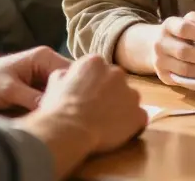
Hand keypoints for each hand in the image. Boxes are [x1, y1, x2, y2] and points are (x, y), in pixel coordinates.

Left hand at [0, 47, 69, 111]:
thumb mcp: (10, 91)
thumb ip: (32, 98)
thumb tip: (55, 110)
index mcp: (44, 57)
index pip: (72, 71)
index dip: (77, 89)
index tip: (76, 107)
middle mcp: (49, 63)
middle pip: (71, 81)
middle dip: (71, 97)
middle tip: (71, 115)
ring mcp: (45, 75)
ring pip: (64, 90)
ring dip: (62, 103)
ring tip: (63, 117)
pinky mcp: (40, 87)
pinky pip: (53, 96)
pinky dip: (54, 105)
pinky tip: (54, 117)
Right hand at [31, 55, 146, 154]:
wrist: (69, 129)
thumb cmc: (58, 107)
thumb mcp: (55, 81)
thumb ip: (67, 74)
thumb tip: (68, 75)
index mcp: (95, 62)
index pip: (100, 70)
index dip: (93, 84)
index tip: (87, 96)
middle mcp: (117, 73)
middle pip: (117, 82)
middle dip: (109, 94)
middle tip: (96, 110)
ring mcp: (131, 93)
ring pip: (129, 99)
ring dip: (121, 108)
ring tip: (105, 123)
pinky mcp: (139, 114)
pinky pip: (138, 118)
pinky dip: (131, 125)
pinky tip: (116, 132)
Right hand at [146, 12, 194, 84]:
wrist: (157, 46)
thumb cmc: (180, 33)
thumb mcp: (187, 21)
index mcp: (168, 26)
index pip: (183, 28)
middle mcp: (160, 43)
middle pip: (183, 52)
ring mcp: (159, 61)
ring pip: (184, 69)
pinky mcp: (163, 75)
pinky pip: (182, 80)